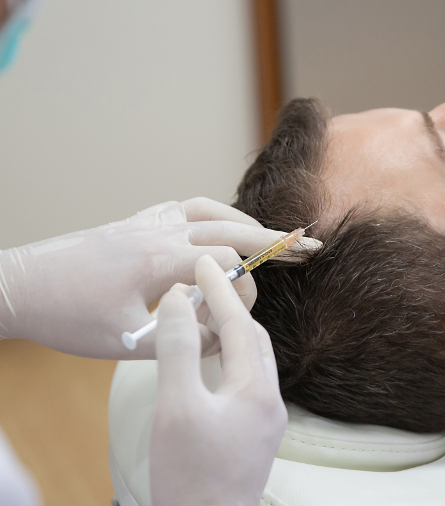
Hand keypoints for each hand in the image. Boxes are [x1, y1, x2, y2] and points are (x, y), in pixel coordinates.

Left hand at [0, 198, 287, 358]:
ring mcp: (148, 221)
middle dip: (275, 239)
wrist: (20, 287)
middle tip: (310, 244)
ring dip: (245, 221)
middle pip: (233, 228)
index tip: (246, 315)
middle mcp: (161, 231)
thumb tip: (222, 335)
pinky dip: (214, 212)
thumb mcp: (126, 343)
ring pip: (212, 210)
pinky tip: (221, 224)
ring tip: (271, 235)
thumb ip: (182, 339)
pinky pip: (186, 206)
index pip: (229, 264)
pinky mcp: (137, 220)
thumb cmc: (68, 317)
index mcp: (161, 260)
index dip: (249, 288)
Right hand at [150, 255, 286, 505]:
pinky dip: (230, 361)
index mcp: (257, 390)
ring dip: (231, 336)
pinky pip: (248, 382)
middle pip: (253, 340)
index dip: (219, 290)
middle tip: (203, 289)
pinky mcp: (256, 437)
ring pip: (253, 361)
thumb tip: (180, 301)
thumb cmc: (188, 476)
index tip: (204, 262)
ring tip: (205, 320)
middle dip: (229, 310)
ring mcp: (266, 422)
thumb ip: (179, 350)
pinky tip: (212, 365)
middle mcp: (270, 402)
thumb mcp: (175, 408)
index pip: (239, 324)